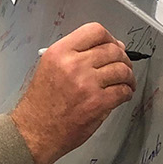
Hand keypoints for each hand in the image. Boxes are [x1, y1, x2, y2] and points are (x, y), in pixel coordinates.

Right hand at [11, 22, 137, 163]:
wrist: (34, 132)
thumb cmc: (41, 104)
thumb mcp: (50, 67)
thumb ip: (76, 54)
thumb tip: (110, 48)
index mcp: (60, 52)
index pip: (95, 31)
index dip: (110, 38)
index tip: (114, 46)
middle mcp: (73, 64)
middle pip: (113, 50)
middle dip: (123, 58)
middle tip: (124, 66)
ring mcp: (87, 84)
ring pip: (122, 70)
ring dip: (128, 76)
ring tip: (126, 82)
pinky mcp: (98, 103)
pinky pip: (123, 91)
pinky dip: (127, 92)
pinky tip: (123, 94)